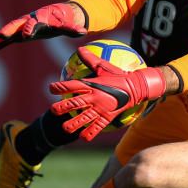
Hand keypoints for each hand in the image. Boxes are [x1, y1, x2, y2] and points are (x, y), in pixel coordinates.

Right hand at [0, 3, 85, 52]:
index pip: (35, 21)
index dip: (30, 27)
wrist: (58, 15)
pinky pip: (8, 38)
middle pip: (17, 23)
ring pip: (9, 31)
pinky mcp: (19, 32)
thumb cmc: (64, 20)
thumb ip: (73, 29)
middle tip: (2, 35)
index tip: (26, 35)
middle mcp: (29, 19)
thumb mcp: (69, 25)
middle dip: (9, 29)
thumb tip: (83, 32)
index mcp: (41, 16)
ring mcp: (22, 25)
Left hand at [48, 48, 166, 140]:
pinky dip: (90, 133)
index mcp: (91, 85)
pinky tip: (83, 138)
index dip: (59, 87)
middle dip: (62, 108)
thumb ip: (90, 59)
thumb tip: (80, 48)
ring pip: (84, 118)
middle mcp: (94, 97)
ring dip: (73, 124)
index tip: (51, 88)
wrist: (137, 87)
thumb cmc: (118, 75)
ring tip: (65, 128)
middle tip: (53, 110)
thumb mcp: (104, 66)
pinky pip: (98, 127)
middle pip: (75, 103)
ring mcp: (101, 108)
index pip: (71, 85)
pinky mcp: (108, 117)